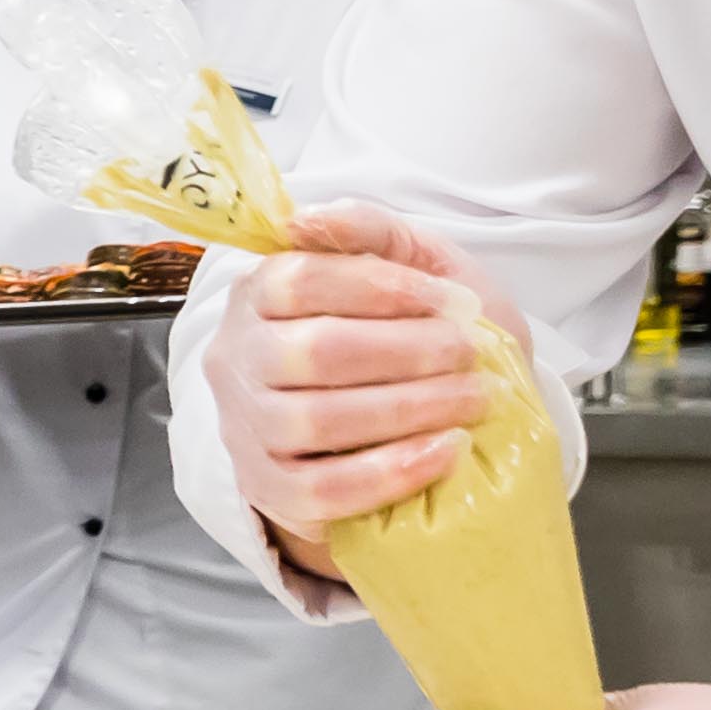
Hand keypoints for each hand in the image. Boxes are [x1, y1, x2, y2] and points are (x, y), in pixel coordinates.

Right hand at [200, 203, 517, 576]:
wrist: (401, 421)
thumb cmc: (408, 334)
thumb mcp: (404, 264)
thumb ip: (368, 231)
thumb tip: (307, 218)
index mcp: (258, 294)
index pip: (300, 279)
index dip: (381, 288)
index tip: (451, 301)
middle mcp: (237, 359)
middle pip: (312, 353)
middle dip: (407, 352)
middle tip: (469, 354)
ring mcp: (246, 429)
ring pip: (317, 422)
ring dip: (410, 409)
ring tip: (473, 401)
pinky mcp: (270, 490)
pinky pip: (321, 491)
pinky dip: (389, 473)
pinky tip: (445, 452)